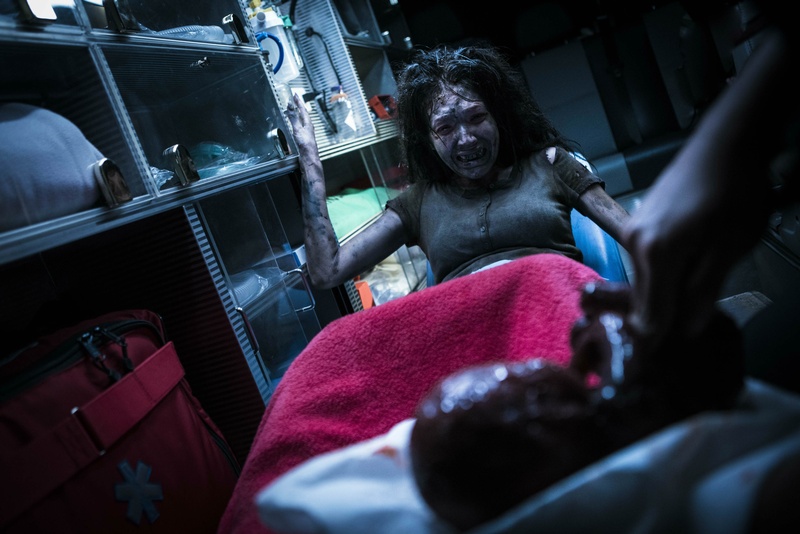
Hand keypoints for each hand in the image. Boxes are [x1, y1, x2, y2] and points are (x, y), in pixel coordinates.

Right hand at [284, 92, 317, 155]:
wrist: (308, 157)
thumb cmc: (306, 145)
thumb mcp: (298, 129)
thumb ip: (293, 118)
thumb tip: (290, 106)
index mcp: (308, 123)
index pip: (302, 109)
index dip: (298, 101)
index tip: (295, 95)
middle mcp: (308, 127)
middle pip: (302, 114)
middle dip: (298, 106)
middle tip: (294, 100)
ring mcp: (306, 132)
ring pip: (301, 120)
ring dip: (296, 114)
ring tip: (293, 110)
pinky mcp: (303, 138)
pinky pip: (298, 127)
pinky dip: (295, 123)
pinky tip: (293, 125)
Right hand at [620, 30, 790, 346]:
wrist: (725, 142)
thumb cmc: (735, 192)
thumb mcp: (730, 247)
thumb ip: (704, 290)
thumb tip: (688, 329)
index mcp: (655, 254)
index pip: (649, 314)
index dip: (658, 342)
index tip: (658, 366)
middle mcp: (634, 244)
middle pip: (643, 299)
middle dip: (662, 319)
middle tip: (686, 336)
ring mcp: (633, 231)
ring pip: (645, 280)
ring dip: (665, 294)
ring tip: (693, 300)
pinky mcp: (638, 223)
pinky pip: (646, 261)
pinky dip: (662, 274)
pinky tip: (686, 271)